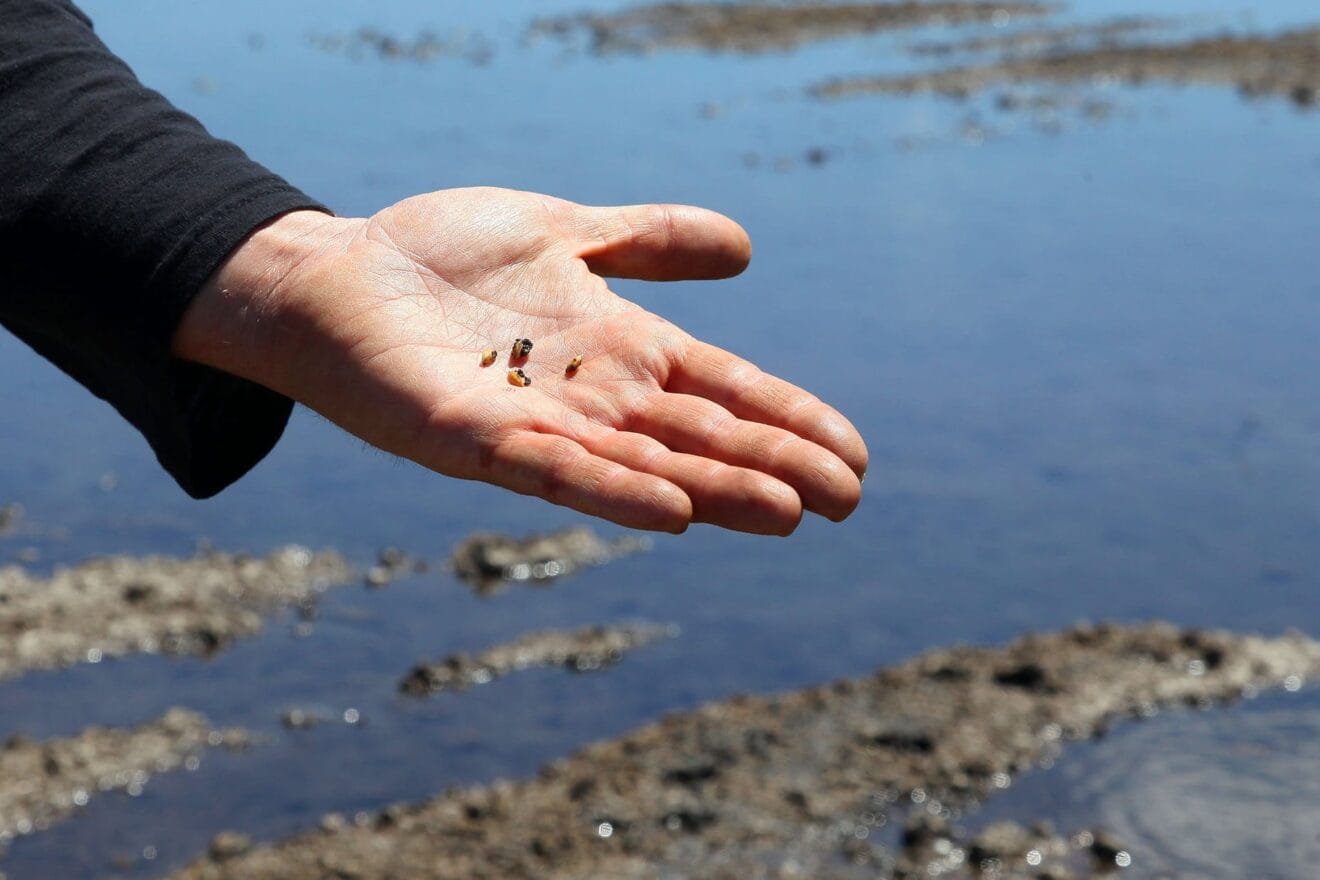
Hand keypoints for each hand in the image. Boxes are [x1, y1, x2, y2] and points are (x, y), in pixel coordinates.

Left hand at [175, 187, 866, 534]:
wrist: (336, 274)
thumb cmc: (445, 258)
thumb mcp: (566, 231)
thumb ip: (649, 241)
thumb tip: (744, 248)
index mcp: (619, 348)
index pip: (724, 387)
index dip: (788, 418)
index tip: (856, 454)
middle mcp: (591, 395)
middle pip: (699, 434)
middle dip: (774, 465)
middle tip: (849, 500)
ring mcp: (535, 420)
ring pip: (642, 462)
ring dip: (715, 488)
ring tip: (786, 512)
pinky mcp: (471, 434)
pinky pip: (552, 468)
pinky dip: (613, 491)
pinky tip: (671, 509)